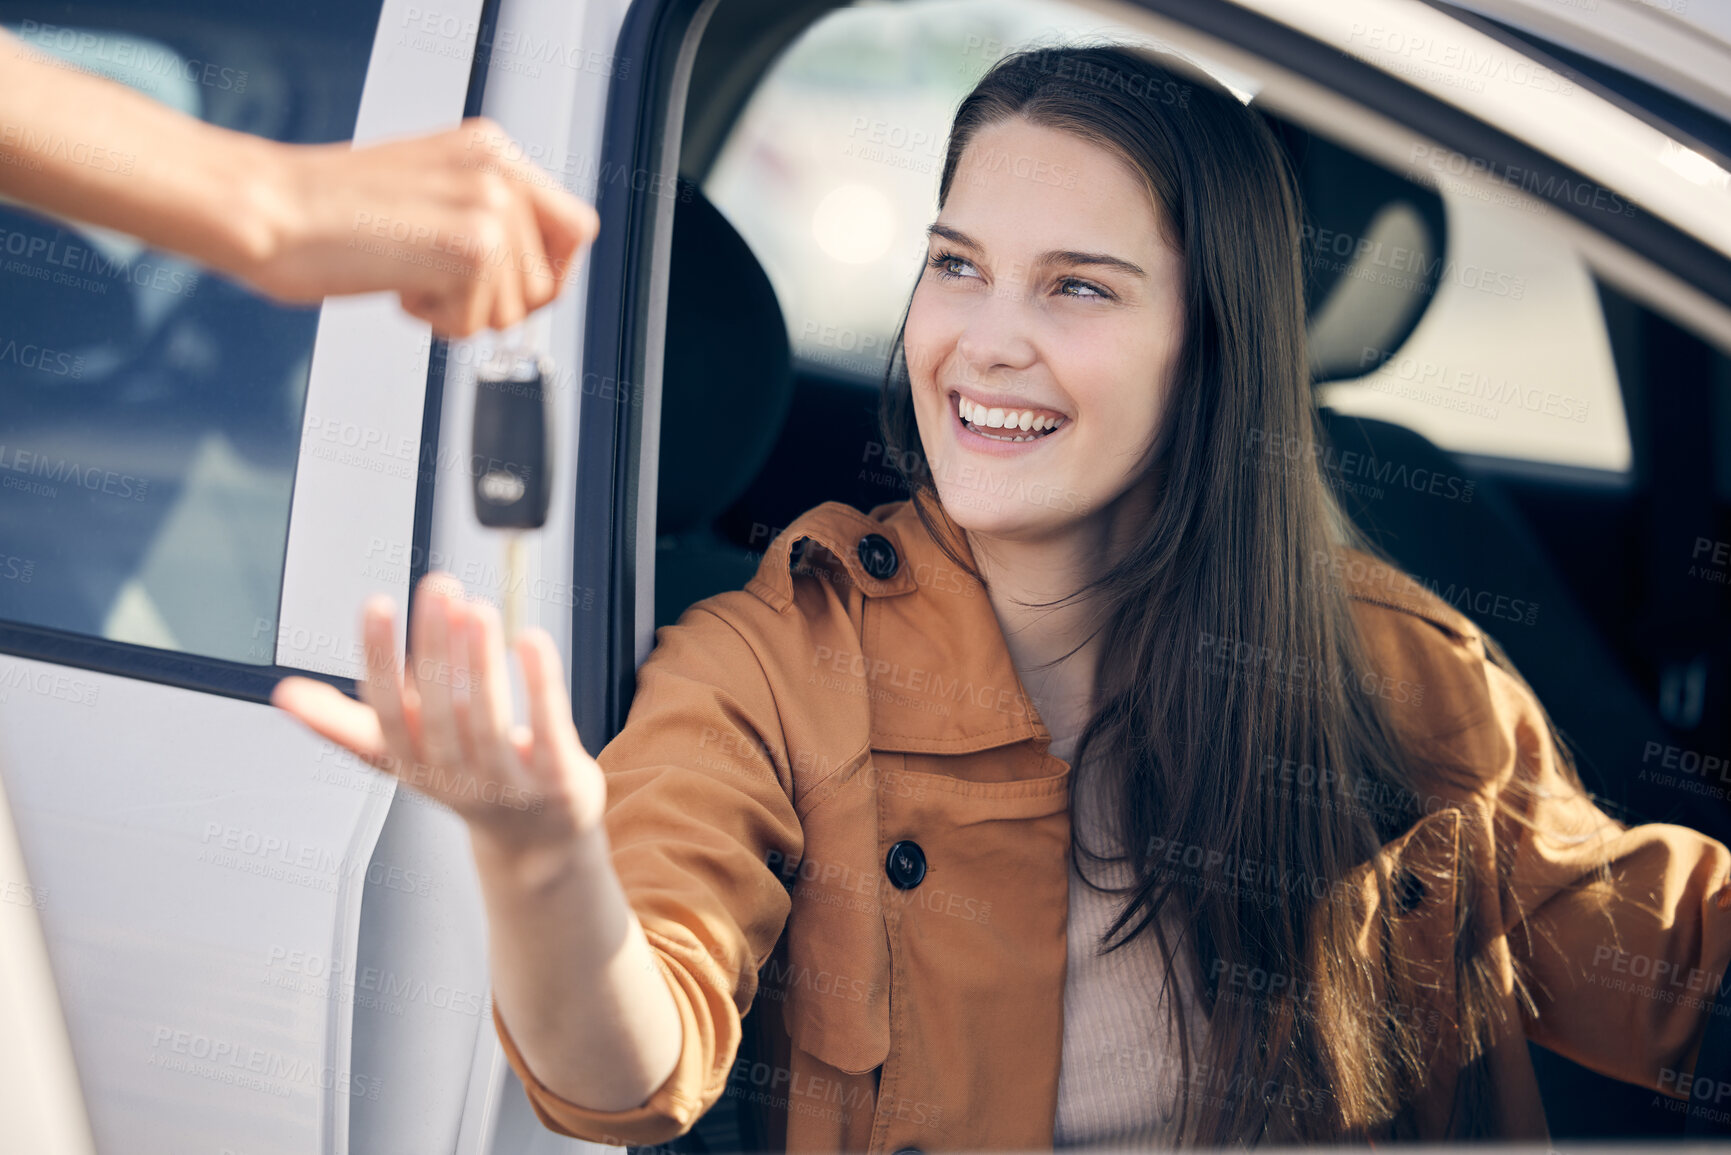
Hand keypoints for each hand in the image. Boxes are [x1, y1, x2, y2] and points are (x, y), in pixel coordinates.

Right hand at [242, 118, 599, 336]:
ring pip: (513, 314)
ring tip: (404, 272)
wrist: (267, 207)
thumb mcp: (429, 194)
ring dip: (458, 313)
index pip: (575, 228)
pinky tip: (394, 282)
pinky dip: (433, 322)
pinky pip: (474, 326)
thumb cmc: (328, 211)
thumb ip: (485, 218)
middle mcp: (500, 170)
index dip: (549, 275)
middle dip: (493, 305)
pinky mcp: (473, 248)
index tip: (507, 291)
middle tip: (431, 280)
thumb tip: (536, 280)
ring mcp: (490, 206)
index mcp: (492, 150)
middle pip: (548, 285)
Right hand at [271, 573, 604, 849]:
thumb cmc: (466, 781)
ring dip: (480, 661)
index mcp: (412, 764)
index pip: (386, 712)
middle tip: (439, 588)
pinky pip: (547, 727)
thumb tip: (286, 696)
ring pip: (488, 720)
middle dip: (436, 647)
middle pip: (438, 712)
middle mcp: (455, 776)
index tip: (377, 604)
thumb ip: (347, 724)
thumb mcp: (402, 756)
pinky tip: (531, 640)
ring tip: (477, 608)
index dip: (379, 659)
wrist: (536, 841)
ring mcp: (508, 782)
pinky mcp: (556, 778)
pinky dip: (539, 683)